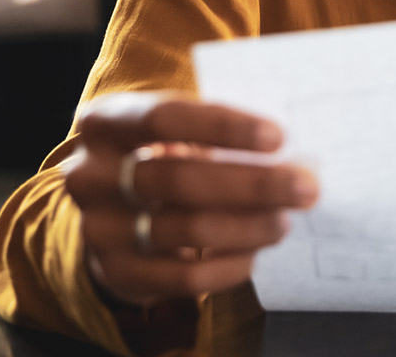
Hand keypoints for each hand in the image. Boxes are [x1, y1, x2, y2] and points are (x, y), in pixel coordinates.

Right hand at [61, 92, 318, 306]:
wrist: (116, 214)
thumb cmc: (165, 155)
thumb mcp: (177, 130)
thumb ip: (219, 129)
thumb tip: (297, 141)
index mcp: (105, 122)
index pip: (163, 117)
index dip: (223, 127)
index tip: (277, 137)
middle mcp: (90, 174)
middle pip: (178, 179)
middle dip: (251, 184)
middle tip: (305, 187)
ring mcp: (98, 228)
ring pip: (184, 230)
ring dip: (246, 226)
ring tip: (284, 221)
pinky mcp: (116, 273)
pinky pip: (182, 278)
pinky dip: (228, 266)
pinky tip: (256, 253)